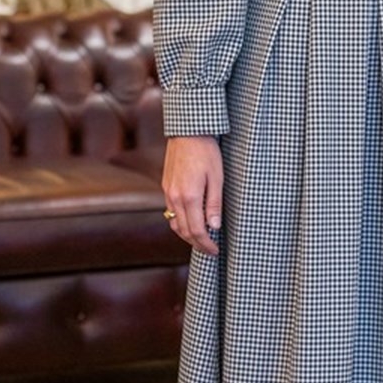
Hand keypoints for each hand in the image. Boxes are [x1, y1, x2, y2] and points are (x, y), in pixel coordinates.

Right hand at [161, 134, 224, 253]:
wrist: (188, 132)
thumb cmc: (207, 152)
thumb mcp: (217, 178)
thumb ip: (214, 204)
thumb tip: (214, 227)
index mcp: (189, 197)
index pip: (197, 231)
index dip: (206, 245)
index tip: (214, 251)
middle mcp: (175, 198)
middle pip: (184, 232)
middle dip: (197, 244)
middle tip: (209, 250)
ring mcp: (168, 192)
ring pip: (174, 224)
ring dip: (187, 236)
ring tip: (200, 240)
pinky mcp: (166, 186)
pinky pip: (170, 212)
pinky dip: (180, 223)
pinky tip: (190, 222)